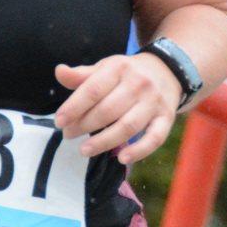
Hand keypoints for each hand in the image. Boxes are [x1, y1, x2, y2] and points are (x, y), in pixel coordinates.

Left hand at [53, 52, 178, 164]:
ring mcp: (154, 101)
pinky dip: (139, 151)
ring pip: (127, 127)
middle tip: (68, 135)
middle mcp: (139, 83)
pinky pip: (154, 138)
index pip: (93, 90)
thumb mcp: (105, 67)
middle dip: (84, 126)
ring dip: (104, 142)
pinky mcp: (166, 117)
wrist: (167, 70)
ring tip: (84, 150)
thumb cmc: (128, 73)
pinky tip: (122, 158)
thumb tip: (59, 72)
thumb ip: (82, 75)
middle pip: (108, 110)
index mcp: (119, 68)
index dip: (74, 107)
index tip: (59, 121)